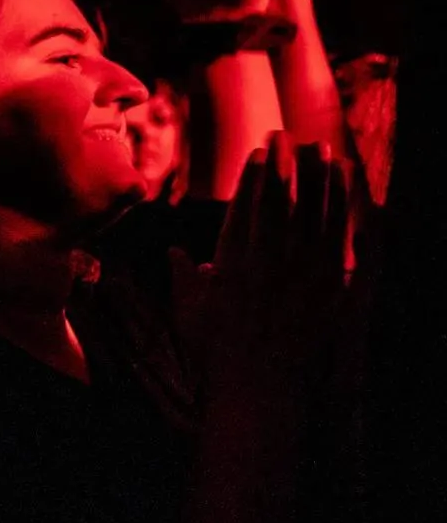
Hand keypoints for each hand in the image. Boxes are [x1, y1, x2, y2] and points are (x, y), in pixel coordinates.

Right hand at [171, 134, 348, 396]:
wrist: (259, 386)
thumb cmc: (217, 351)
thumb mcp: (188, 313)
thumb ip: (182, 277)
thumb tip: (176, 252)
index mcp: (232, 261)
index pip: (245, 207)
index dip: (253, 177)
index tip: (259, 153)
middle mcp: (268, 259)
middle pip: (279, 201)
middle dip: (283, 165)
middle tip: (285, 136)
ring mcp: (301, 271)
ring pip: (313, 213)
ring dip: (317, 178)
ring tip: (319, 149)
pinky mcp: (328, 285)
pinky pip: (339, 238)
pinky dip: (343, 209)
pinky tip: (345, 192)